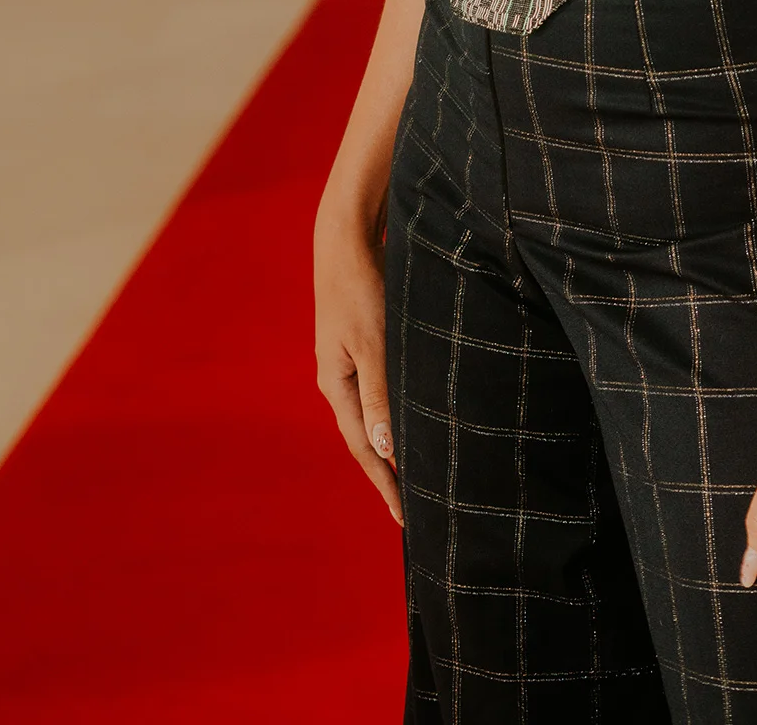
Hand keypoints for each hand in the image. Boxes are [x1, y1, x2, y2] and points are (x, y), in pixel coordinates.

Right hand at [313, 201, 400, 523]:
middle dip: (389, 472)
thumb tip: (386, 450)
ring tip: (420, 470)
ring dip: (396, 441)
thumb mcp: (373, 343)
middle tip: (416, 507)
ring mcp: (350, 358)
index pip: (362, 448)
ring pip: (376, 411)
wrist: (347, 236)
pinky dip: (398, 409)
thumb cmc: (361, 287)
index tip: (405, 520)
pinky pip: (383, 386)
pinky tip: (418, 415)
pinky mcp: (365, 338)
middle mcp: (339, 377)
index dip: (384, 483)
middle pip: (366, 436)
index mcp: (335, 384)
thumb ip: (379, 395)